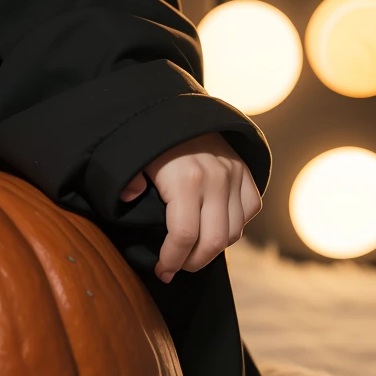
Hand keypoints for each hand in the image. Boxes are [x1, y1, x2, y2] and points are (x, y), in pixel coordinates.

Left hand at [120, 132, 261, 283]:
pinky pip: (250, 210)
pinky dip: (236, 225)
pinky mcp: (245, 171)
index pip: (183, 235)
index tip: (161, 270)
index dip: (171, 260)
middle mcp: (215, 179)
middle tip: (177, 267)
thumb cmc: (151, 137)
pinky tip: (215, 228)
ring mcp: (234, 175)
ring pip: (234, 232)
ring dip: (213, 249)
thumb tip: (129, 196)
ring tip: (193, 251)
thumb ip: (126, 179)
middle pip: (213, 242)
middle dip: (192, 262)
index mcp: (185, 178)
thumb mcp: (131, 155)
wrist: (178, 105)